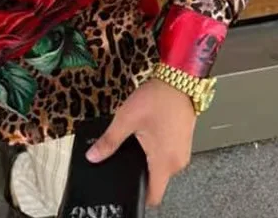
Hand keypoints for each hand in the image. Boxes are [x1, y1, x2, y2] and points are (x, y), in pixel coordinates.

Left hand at [86, 78, 195, 206]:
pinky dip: (157, 151)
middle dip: (139, 172)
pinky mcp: (184, 143)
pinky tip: (148, 135)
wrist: (179, 81)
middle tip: (125, 155)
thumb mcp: (126, 119)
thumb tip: (94, 156)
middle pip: (156, 180)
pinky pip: (168, 156)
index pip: (153, 195)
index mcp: (164, 162)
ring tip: (137, 141)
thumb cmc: (157, 99)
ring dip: (148, 159)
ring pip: (161, 167)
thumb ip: (109, 141)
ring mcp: (182, 153)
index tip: (124, 187)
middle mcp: (177, 163)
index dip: (137, 195)